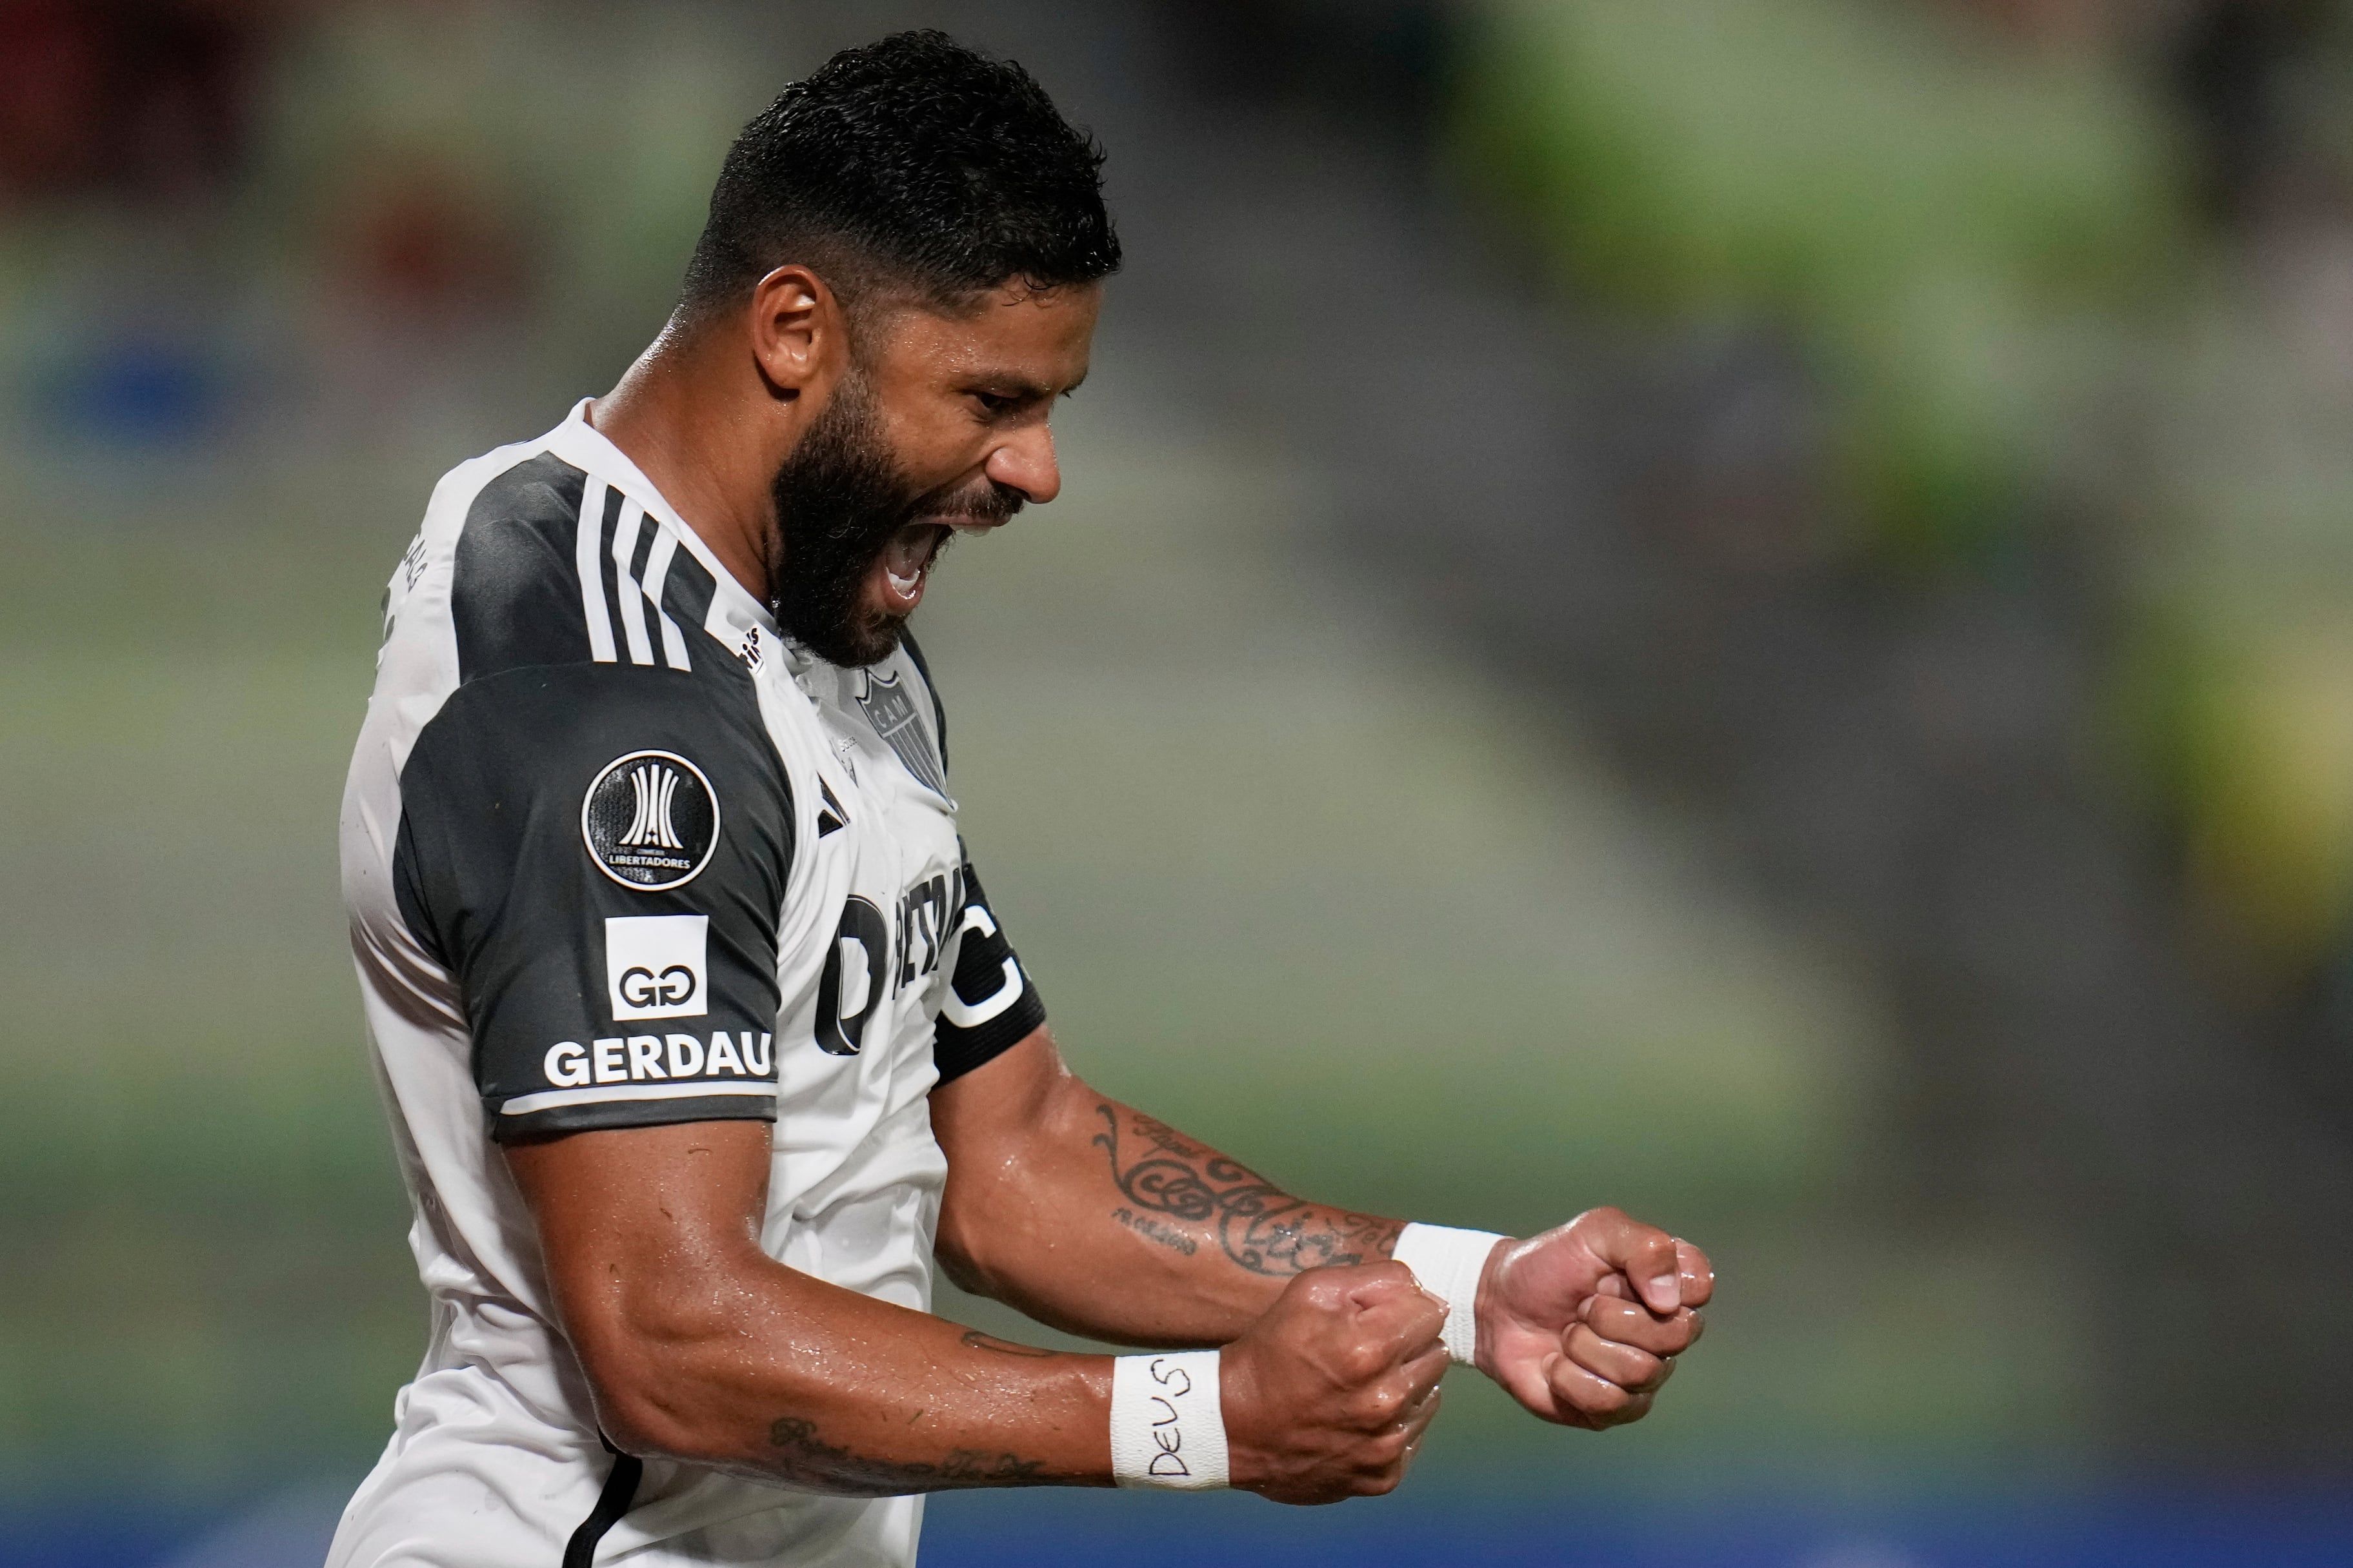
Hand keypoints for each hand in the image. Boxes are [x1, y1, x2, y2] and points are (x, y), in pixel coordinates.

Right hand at [1220, 1262, 1448, 1504]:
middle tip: (1367, 1351)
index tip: (1378, 1317)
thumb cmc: (1271, 1350)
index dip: (1404, 1309)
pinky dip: (1393, 1424)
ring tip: (1360, 1385)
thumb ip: (1376, 1278)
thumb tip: (1423, 1291)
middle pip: (1436, 1354)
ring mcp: (1386, 1444)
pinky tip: (1357, 1417)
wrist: (1233, 1427)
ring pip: (1430, 1395)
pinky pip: (1413, 1436)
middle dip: (1407, 1345)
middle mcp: (1385, 1401)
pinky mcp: (1384, 1477)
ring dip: (1404, 1385)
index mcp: (1369, 1349)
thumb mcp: (1309, 1291)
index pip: (1432, 1313)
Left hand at [1472, 1208, 1711, 1429]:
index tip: (1617, 1273)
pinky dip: (1570, 1378)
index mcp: (1668, 1283)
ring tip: (1567, 1332)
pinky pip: (1610, 1402)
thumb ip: (1643, 1246)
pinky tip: (1557, 1364)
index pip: (1700, 1288)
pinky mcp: (1616, 1408)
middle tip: (1583, 1305)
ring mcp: (1645, 1373)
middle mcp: (1666, 1330)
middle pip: (1675, 1335)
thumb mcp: (1593, 1232)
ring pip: (1640, 1370)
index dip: (1659, 1283)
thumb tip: (1670, 1300)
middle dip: (1612, 1316)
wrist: (1495, 1308)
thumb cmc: (1547, 1266)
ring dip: (1586, 1346)